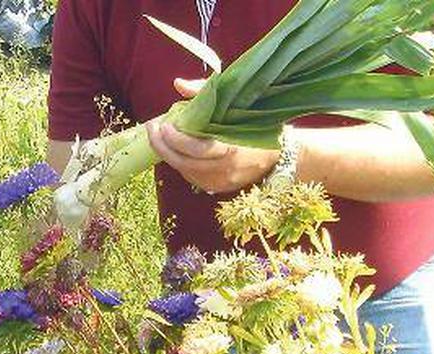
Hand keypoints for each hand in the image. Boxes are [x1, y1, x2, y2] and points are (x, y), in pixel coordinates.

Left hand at [146, 78, 279, 193]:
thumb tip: (178, 84)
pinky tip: (175, 149)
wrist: (281, 154)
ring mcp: (221, 182)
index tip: (162, 124)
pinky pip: (191, 176)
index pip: (197, 149)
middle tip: (152, 128)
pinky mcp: (217, 188)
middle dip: (162, 146)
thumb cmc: (255, 123)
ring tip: (160, 136)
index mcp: (233, 150)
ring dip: (169, 154)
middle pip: (184, 162)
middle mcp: (226, 170)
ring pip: (184, 171)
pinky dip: (180, 162)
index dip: (176, 139)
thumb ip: (205, 93)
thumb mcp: (235, 103)